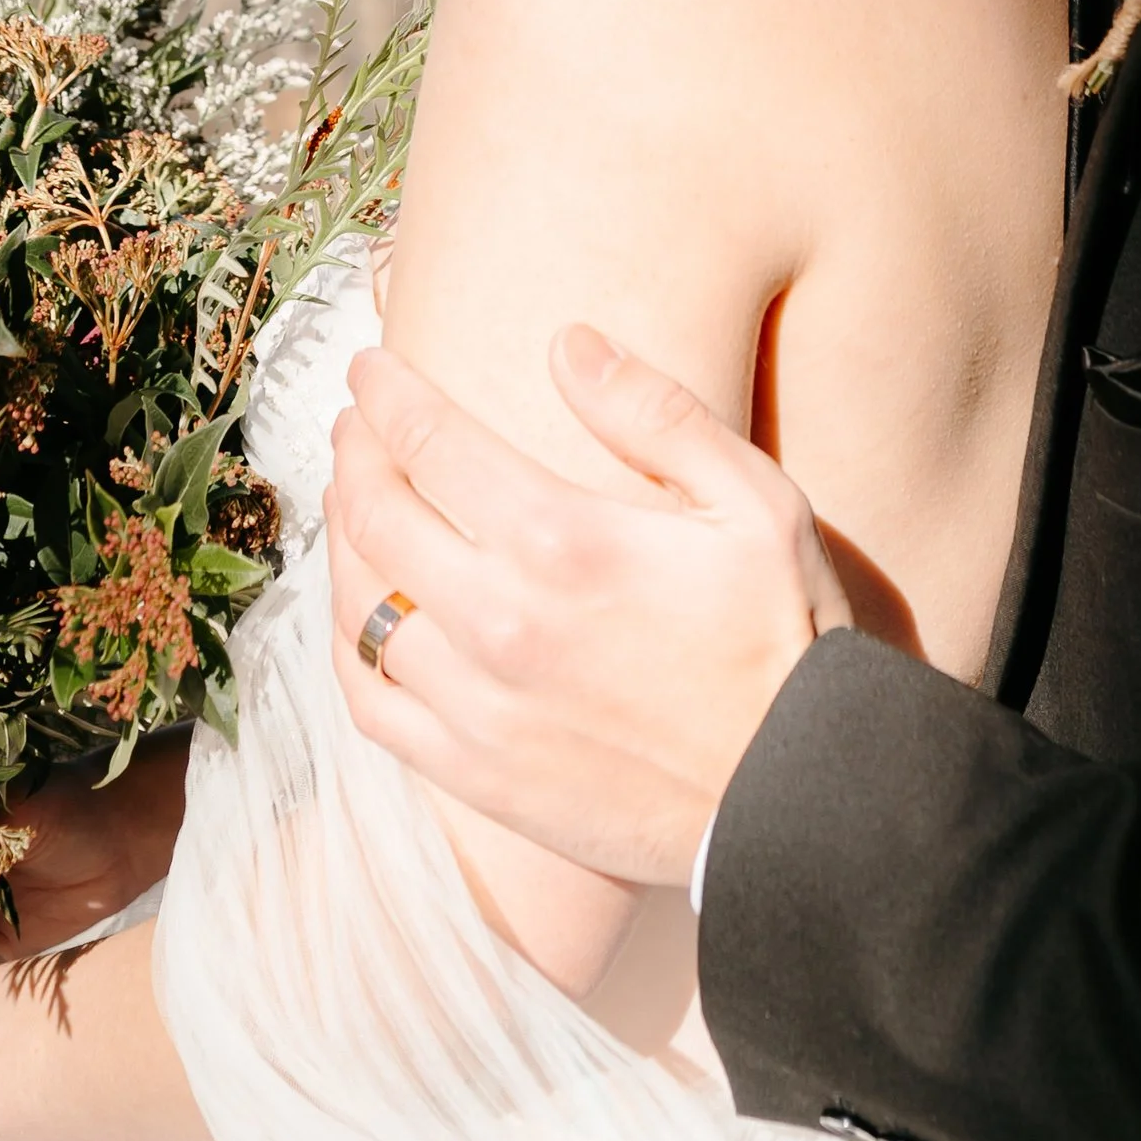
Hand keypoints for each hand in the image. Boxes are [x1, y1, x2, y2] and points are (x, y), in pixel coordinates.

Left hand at [325, 324, 848, 884]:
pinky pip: (372, 705)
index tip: (369, 369)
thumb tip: (568, 343)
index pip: (430, 441)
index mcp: (562, 539)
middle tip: (355, 426)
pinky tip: (358, 617)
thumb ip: (655, 414)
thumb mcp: (753, 502)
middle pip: (377, 514)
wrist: (800, 798)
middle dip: (353, 453)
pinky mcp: (476, 774)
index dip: (386, 394)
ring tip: (349, 505)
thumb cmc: (784, 640)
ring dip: (339, 541)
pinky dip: (346, 651)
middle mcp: (501, 619)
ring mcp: (479, 704)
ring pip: (359, 606)